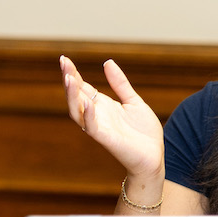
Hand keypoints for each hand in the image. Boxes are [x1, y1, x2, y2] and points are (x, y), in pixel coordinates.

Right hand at [60, 56, 164, 181]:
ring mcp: (99, 127)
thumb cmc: (144, 133)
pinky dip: (88, 115)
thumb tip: (107, 62)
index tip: (64, 59)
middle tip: (63, 62)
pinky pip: (92, 128)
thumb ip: (120, 84)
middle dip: (69, 79)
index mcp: (102, 106)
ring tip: (69, 78)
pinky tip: (88, 103)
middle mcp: (97, 116)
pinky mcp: (106, 139)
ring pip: (77, 111)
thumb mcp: (134, 101)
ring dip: (72, 96)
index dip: (73, 73)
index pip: (82, 87)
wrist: (154, 157)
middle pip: (76, 96)